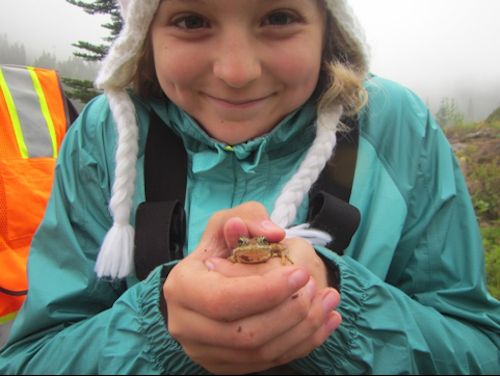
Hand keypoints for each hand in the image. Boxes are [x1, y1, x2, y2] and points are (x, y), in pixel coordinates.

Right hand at [163, 202, 340, 373]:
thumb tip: (273, 233)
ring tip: (328, 301)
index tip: (300, 274)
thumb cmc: (222, 246)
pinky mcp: (224, 365)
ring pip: (260, 353)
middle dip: (290, 312)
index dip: (265, 291)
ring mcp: (204, 351)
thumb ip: (250, 217)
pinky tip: (325, 320)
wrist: (213, 278)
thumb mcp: (230, 219)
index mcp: (181, 287)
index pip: (222, 300)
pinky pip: (268, 362)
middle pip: (244, 334)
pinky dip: (303, 343)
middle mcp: (186, 326)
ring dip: (303, 329)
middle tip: (317, 287)